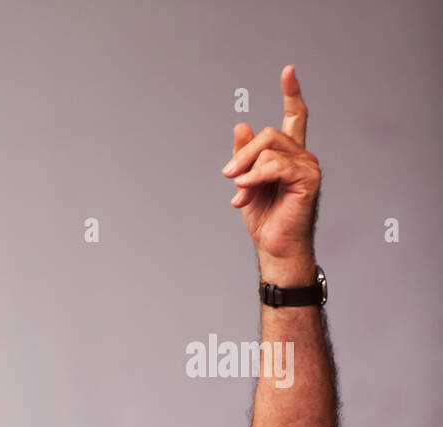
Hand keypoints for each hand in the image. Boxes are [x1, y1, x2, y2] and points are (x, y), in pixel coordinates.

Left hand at [223, 64, 321, 269]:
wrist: (274, 246)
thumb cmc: (263, 217)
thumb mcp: (246, 181)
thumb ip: (244, 155)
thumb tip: (241, 125)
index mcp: (289, 154)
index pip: (295, 117)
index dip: (292, 94)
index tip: (288, 71)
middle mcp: (302, 156)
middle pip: (269, 133)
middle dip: (243, 153)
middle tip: (228, 175)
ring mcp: (307, 166)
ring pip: (270, 148)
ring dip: (246, 169)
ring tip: (239, 191)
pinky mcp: (307, 180)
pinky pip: (276, 166)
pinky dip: (256, 176)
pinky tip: (245, 191)